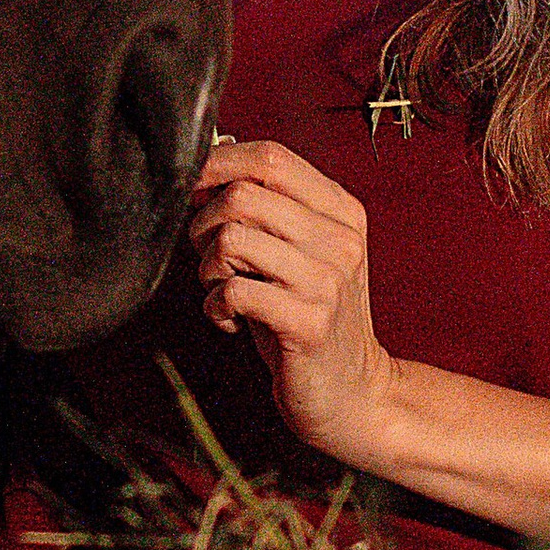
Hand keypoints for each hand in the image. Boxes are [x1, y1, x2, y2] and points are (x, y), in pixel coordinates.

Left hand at [187, 136, 399, 469]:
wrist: (355, 392)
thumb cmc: (310, 316)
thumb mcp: (299, 251)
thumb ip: (268, 208)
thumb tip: (211, 159)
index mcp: (341, 211)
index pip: (271, 156)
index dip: (219, 163)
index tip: (195, 189)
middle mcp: (340, 238)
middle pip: (243, 194)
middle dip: (204, 224)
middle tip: (211, 258)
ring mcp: (328, 280)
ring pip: (232, 239)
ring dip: (208, 268)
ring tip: (223, 290)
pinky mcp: (309, 322)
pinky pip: (234, 291)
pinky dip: (215, 305)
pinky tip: (230, 320)